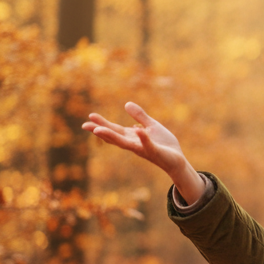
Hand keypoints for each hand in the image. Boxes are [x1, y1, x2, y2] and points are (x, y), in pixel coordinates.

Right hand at [82, 102, 205, 203]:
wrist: (177, 159)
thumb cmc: (164, 144)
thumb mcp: (151, 126)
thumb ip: (140, 116)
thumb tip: (126, 104)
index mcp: (132, 137)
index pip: (114, 130)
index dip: (102, 123)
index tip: (90, 116)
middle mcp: (134, 144)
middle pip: (114, 136)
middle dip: (100, 131)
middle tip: (85, 125)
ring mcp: (143, 149)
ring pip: (125, 143)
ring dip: (112, 136)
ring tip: (98, 130)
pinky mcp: (155, 151)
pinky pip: (148, 145)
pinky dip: (143, 138)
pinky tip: (137, 130)